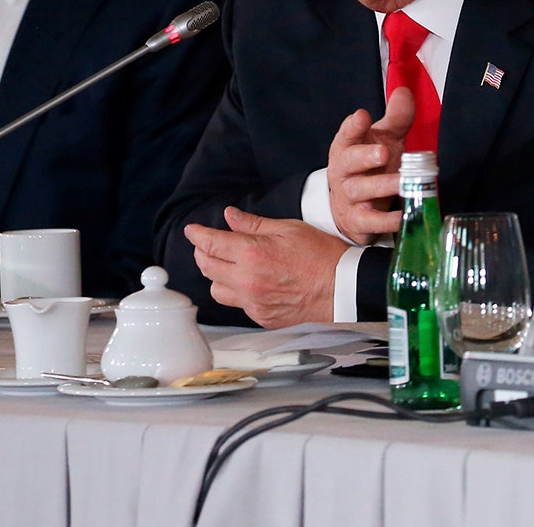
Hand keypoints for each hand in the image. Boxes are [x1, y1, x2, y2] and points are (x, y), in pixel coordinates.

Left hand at [185, 207, 343, 326]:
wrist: (341, 286)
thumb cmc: (320, 254)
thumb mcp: (288, 229)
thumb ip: (254, 224)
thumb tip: (230, 216)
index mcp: (253, 254)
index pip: (211, 243)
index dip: (197, 235)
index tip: (192, 230)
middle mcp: (247, 281)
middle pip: (207, 266)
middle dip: (202, 252)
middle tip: (208, 244)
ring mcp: (253, 302)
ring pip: (216, 289)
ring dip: (216, 275)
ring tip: (228, 265)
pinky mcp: (261, 316)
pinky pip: (238, 304)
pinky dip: (238, 292)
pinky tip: (251, 282)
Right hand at [326, 87, 415, 243]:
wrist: (352, 209)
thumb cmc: (370, 167)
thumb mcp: (384, 140)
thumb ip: (396, 118)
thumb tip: (404, 91)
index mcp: (347, 147)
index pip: (347, 134)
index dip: (353, 126)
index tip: (362, 116)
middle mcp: (344, 172)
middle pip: (349, 161)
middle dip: (365, 156)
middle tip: (384, 152)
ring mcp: (349, 197)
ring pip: (360, 190)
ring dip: (382, 186)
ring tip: (403, 182)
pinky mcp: (358, 221)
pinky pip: (370, 221)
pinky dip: (386, 220)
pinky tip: (403, 215)